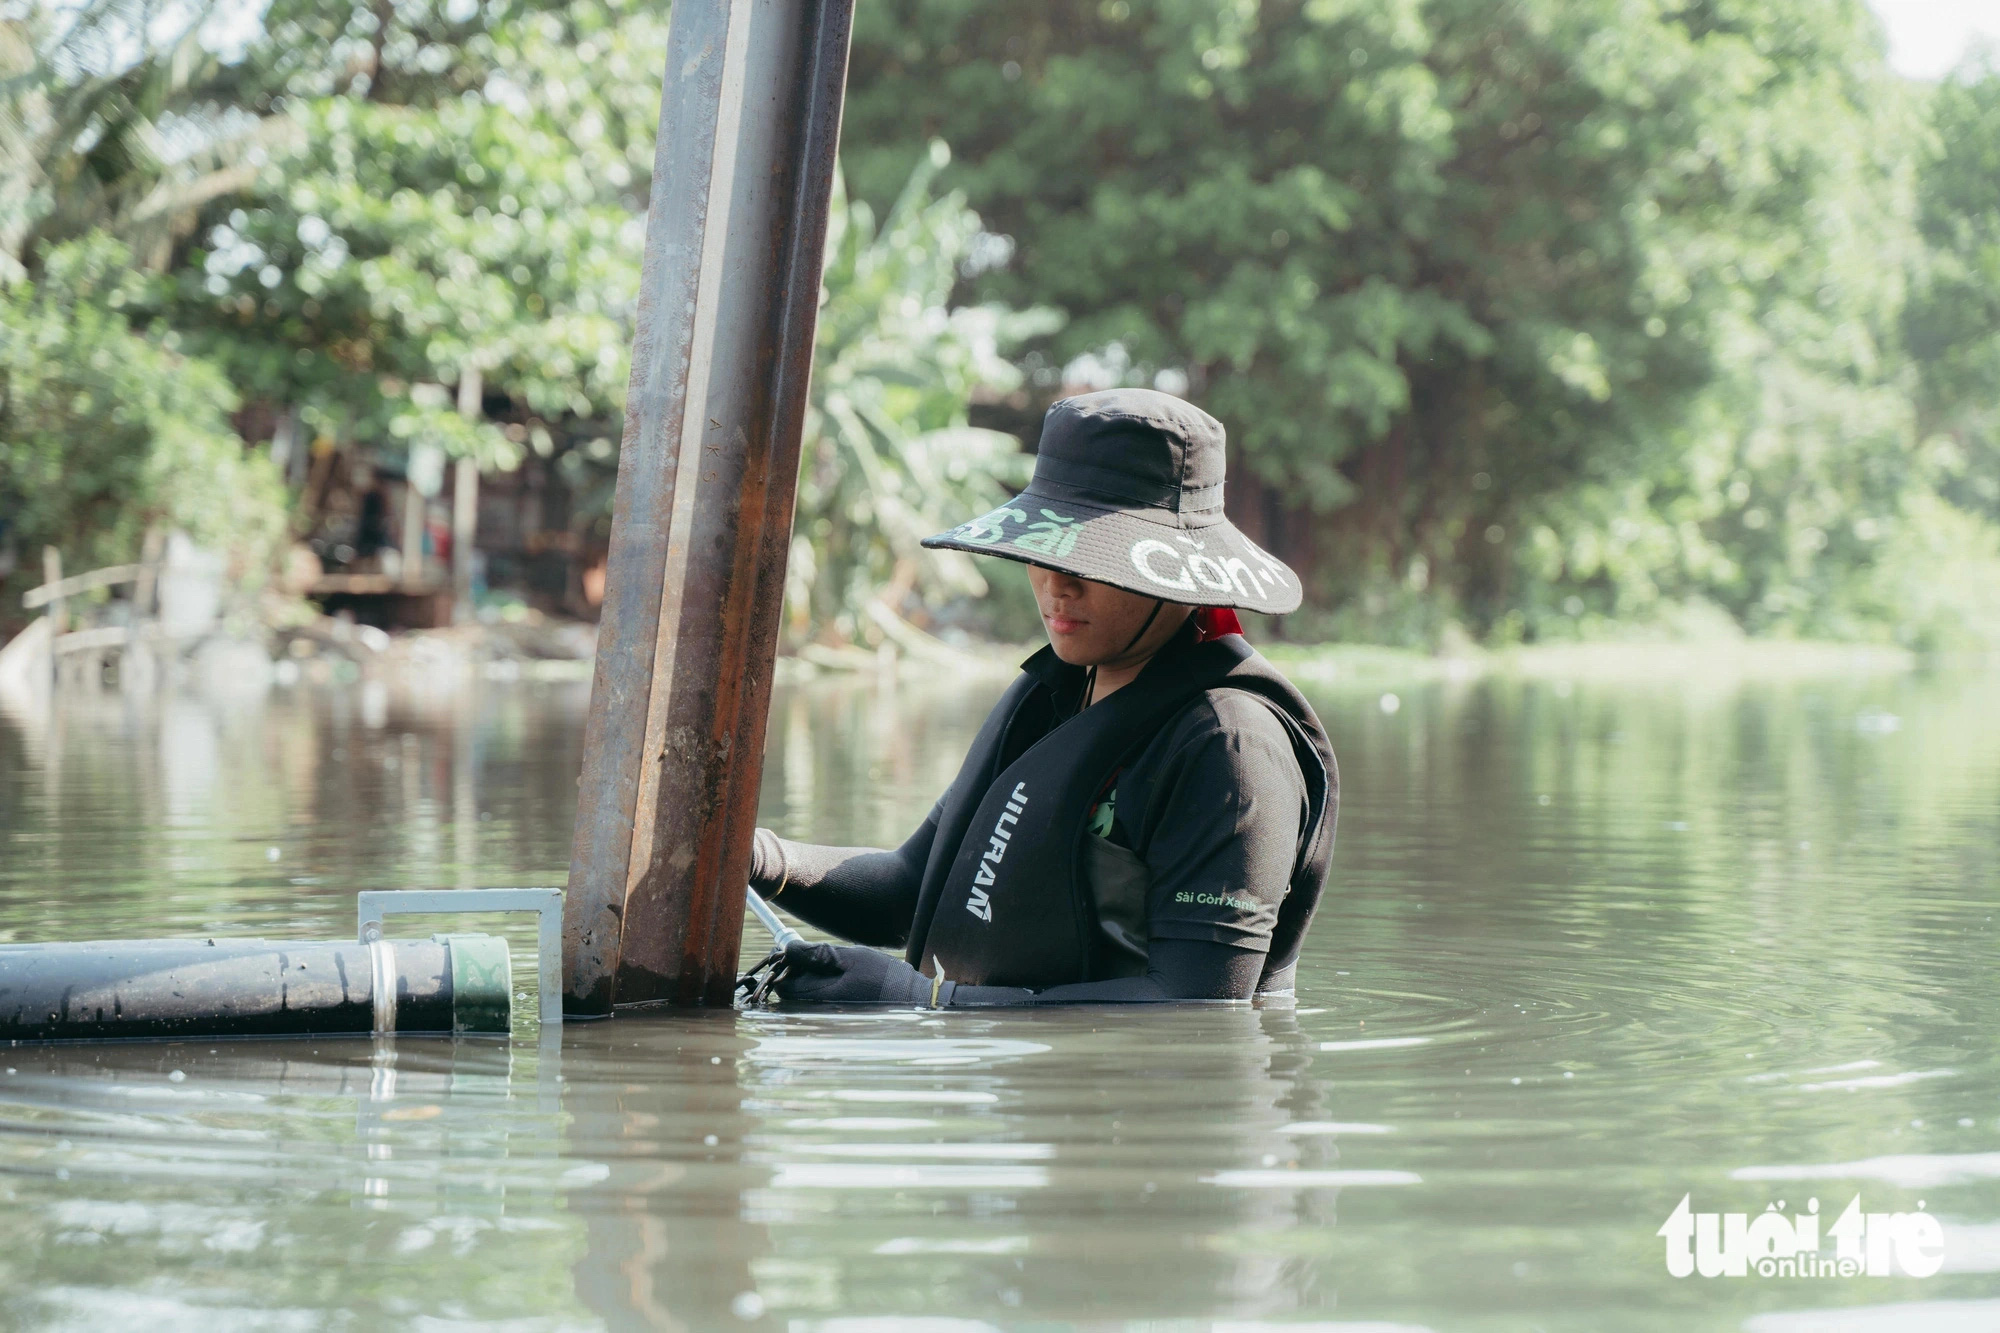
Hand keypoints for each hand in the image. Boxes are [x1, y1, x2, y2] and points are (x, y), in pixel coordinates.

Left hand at [772, 941, 953, 1005]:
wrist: (911, 998)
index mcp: (820, 996)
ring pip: (804, 990)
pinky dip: (819, 979)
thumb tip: (788, 949)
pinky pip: (818, 993)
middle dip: (793, 968)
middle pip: (792, 988)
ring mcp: (829, 1010)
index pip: (783, 985)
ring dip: (806, 972)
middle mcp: (820, 1008)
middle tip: (802, 948)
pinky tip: (834, 969)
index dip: (782, 965)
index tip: (788, 947)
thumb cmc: (883, 977)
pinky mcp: (838, 1007)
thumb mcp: (851, 958)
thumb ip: (818, 954)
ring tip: (822, 957)